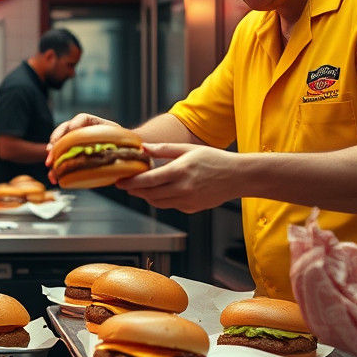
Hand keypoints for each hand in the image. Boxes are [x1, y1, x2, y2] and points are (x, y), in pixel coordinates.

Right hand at [46, 113, 122, 183]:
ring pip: (58, 144)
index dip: (76, 123)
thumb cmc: (121, 147)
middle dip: (56, 140)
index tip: (73, 129)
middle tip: (52, 150)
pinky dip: (55, 169)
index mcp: (94, 124)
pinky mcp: (70, 155)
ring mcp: (73, 142)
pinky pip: (60, 160)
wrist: (120, 154)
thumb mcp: (122, 143)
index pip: (83, 119)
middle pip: (64, 130)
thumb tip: (112, 156)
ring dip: (52, 155)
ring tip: (50, 164)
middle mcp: (80, 130)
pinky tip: (54, 177)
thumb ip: (118, 147)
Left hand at [117, 142, 239, 211]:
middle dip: (134, 190)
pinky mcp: (191, 208)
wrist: (238, 177)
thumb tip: (143, 147)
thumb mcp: (188, 149)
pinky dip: (161, 199)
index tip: (119, 181)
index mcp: (179, 172)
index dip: (130, 182)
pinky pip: (170, 205)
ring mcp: (187, 201)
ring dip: (146, 196)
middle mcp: (182, 189)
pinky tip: (160, 191)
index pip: (147, 180)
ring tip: (139, 188)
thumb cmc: (214, 159)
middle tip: (124, 184)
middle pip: (149, 194)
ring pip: (157, 202)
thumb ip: (163, 150)